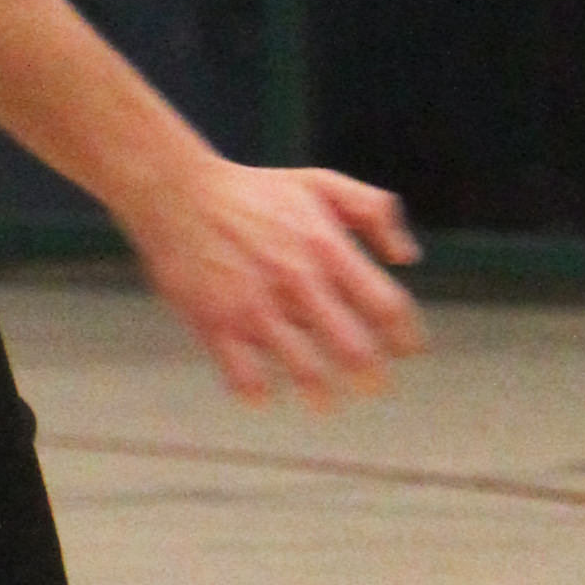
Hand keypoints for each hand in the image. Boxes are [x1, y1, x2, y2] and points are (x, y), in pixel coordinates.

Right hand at [125, 151, 422, 405]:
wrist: (176, 192)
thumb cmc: (253, 192)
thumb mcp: (320, 183)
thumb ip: (374, 211)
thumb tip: (406, 258)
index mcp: (326, 247)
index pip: (385, 305)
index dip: (405, 336)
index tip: (407, 351)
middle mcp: (296, 281)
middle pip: (352, 347)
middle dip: (371, 375)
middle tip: (374, 386)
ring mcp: (255, 305)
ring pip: (303, 368)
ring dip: (321, 393)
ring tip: (324, 402)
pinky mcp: (216, 322)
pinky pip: (243, 375)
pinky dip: (256, 393)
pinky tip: (262, 396)